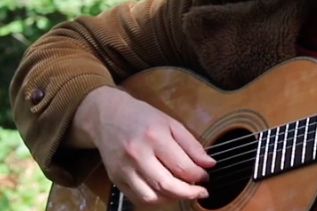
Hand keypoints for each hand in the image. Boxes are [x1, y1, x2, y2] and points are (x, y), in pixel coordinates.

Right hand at [70, 86, 214, 206]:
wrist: (107, 115)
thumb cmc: (143, 117)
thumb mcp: (171, 123)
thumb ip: (192, 144)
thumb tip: (209, 164)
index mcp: (155, 136)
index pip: (182, 166)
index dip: (199, 176)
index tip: (206, 176)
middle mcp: (138, 155)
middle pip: (166, 185)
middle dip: (189, 193)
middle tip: (201, 192)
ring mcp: (124, 169)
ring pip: (151, 197)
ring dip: (172, 199)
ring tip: (183, 192)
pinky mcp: (115, 179)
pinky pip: (137, 199)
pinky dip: (154, 200)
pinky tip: (165, 193)